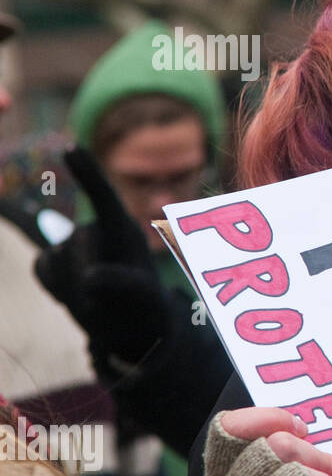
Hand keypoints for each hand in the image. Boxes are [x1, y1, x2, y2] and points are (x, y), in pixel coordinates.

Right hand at [34, 146, 171, 371]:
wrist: (130, 326)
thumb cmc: (144, 305)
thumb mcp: (141, 295)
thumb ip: (120, 282)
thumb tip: (89, 278)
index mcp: (124, 230)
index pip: (104, 197)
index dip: (88, 173)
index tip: (72, 148)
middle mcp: (97, 232)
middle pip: (75, 243)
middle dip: (89, 274)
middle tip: (111, 297)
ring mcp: (74, 245)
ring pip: (55, 259)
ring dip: (72, 287)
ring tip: (98, 298)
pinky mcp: (55, 261)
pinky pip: (42, 269)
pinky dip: (56, 288)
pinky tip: (75, 295)